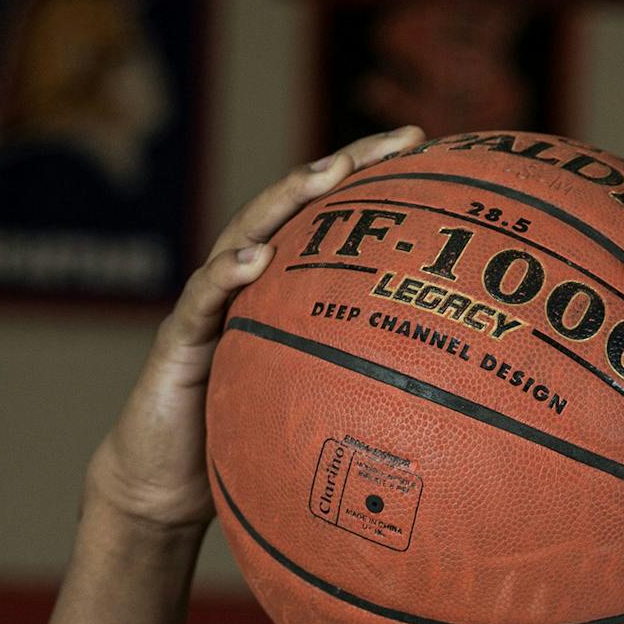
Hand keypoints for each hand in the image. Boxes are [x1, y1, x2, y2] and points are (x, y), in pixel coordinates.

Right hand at [83, 126, 425, 532]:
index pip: (330, 220)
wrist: (166, 483)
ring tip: (330, 173)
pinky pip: (203, 299)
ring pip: (246, 233)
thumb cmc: (248, 440)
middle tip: (401, 140)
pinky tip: (256, 257)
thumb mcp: (320, 404)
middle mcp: (246, 282)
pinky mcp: (178, 340)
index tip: (428, 146)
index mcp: (282, 289)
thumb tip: (457, 393)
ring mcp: (209, 304)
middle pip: (295, 206)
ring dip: (288, 199)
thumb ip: (368, 382)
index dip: (375, 178)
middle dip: (347, 164)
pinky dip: (228, 273)